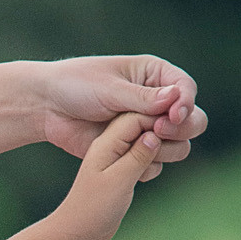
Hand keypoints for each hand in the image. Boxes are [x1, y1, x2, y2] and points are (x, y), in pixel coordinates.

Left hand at [39, 55, 202, 172]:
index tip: (172, 116)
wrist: (47, 108)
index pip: (186, 89)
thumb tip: (176, 99)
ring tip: (143, 143)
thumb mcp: (110, 89)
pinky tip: (130, 160)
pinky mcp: (134, 149)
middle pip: (192, 119)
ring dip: (168, 148)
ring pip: (179, 144)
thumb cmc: (76, 86)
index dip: (185, 104)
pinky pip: (155, 162)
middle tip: (158, 130)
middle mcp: (156, 101)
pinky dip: (149, 164)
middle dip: (181, 127)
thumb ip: (143, 98)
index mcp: (154, 75)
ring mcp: (146, 127)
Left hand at [50, 112, 160, 239]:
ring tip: (147, 170)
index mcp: (109, 138)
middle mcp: (115, 143)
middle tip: (160, 154)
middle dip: (163, 135)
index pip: (142, 115)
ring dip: (159, 152)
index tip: (173, 128)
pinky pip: (147, 159)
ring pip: (151, 142)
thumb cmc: (90, 207)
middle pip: (150, 124)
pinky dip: (152, 166)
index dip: (161, 118)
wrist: (74, 233)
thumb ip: (137, 155)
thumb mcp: (115, 180)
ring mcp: (120, 156)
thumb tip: (156, 134)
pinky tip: (143, 179)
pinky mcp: (124, 170)